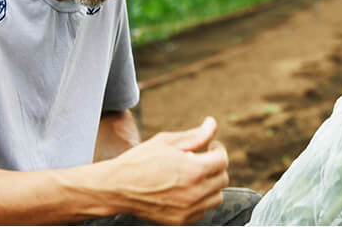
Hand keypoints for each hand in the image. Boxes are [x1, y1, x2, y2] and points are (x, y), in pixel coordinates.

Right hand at [111, 117, 228, 224]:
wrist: (119, 187)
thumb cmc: (140, 161)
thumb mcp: (167, 141)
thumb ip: (195, 135)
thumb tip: (212, 124)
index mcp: (193, 170)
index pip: (222, 160)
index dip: (219, 149)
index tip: (212, 146)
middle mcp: (194, 193)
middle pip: (223, 179)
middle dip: (216, 165)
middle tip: (204, 157)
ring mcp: (188, 210)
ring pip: (216, 197)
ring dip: (211, 183)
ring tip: (195, 174)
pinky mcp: (181, 221)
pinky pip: (203, 210)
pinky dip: (201, 200)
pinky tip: (187, 188)